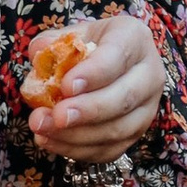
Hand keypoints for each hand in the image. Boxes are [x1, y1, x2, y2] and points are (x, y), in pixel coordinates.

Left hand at [24, 13, 166, 165]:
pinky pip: (110, 150)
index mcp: (134, 39)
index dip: (93, 74)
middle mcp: (149, 74)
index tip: (65, 86)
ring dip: (77, 135)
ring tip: (43, 130)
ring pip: (118, 130)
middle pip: (124, 98)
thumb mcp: (72, 35)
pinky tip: (51, 141)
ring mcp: (146, 108)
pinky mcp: (136, 134)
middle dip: (86, 111)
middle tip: (56, 116)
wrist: (110, 64)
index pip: (118, 57)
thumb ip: (52, 43)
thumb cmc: (90, 47)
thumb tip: (38, 53)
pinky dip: (78, 150)